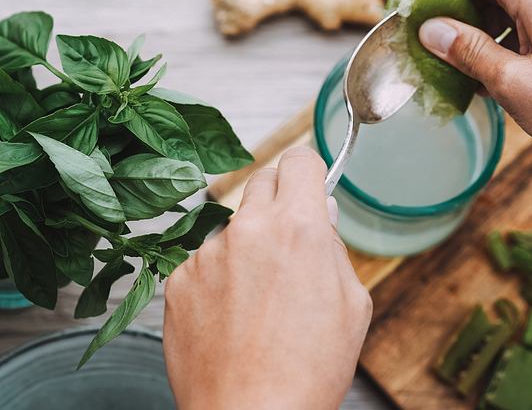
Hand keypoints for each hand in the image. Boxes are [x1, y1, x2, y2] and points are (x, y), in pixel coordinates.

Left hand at [163, 146, 371, 409]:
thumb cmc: (308, 371)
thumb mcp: (352, 305)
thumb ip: (334, 248)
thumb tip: (321, 214)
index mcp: (298, 228)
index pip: (299, 160)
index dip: (309, 173)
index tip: (309, 186)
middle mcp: (248, 230)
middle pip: (263, 180)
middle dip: (280, 202)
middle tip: (289, 243)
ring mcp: (208, 255)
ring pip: (233, 226)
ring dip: (247, 245)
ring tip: (259, 300)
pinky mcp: (179, 281)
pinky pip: (204, 260)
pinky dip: (219, 277)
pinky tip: (232, 317)